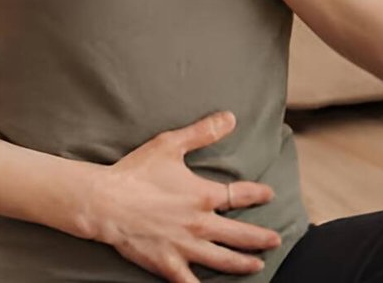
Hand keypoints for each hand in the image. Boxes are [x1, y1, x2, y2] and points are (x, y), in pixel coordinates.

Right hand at [77, 110, 281, 281]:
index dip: (258, 194)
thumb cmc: (136, 172)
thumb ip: (202, 133)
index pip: (240, 195)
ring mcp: (187, 247)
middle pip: (241, 234)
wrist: (106, 201)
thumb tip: (230, 118)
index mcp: (204, 196)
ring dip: (244, 263)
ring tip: (257, 265)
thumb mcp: (169, 145)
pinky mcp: (169, 264)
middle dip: (261, 237)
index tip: (268, 194)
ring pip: (225, 261)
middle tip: (275, 239)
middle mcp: (201, 224)